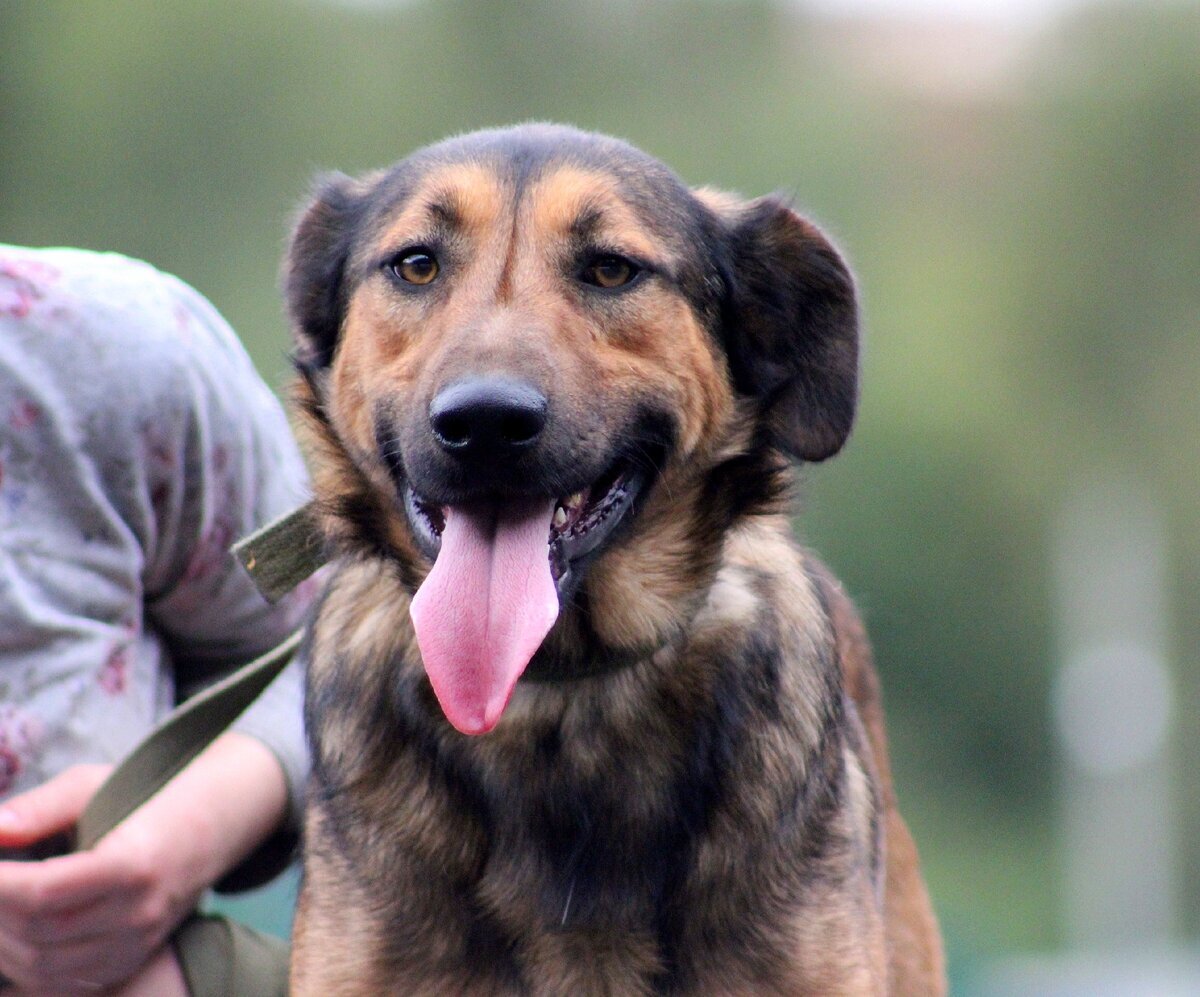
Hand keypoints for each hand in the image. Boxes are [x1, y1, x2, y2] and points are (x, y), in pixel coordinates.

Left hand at [0, 733, 286, 994]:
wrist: (208, 828)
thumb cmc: (148, 798)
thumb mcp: (96, 784)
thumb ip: (40, 807)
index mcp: (134, 862)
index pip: (43, 892)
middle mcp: (139, 912)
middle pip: (38, 932)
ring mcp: (137, 942)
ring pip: (43, 965)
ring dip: (3, 942)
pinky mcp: (130, 959)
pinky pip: (62, 982)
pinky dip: (26, 967)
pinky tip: (15, 936)